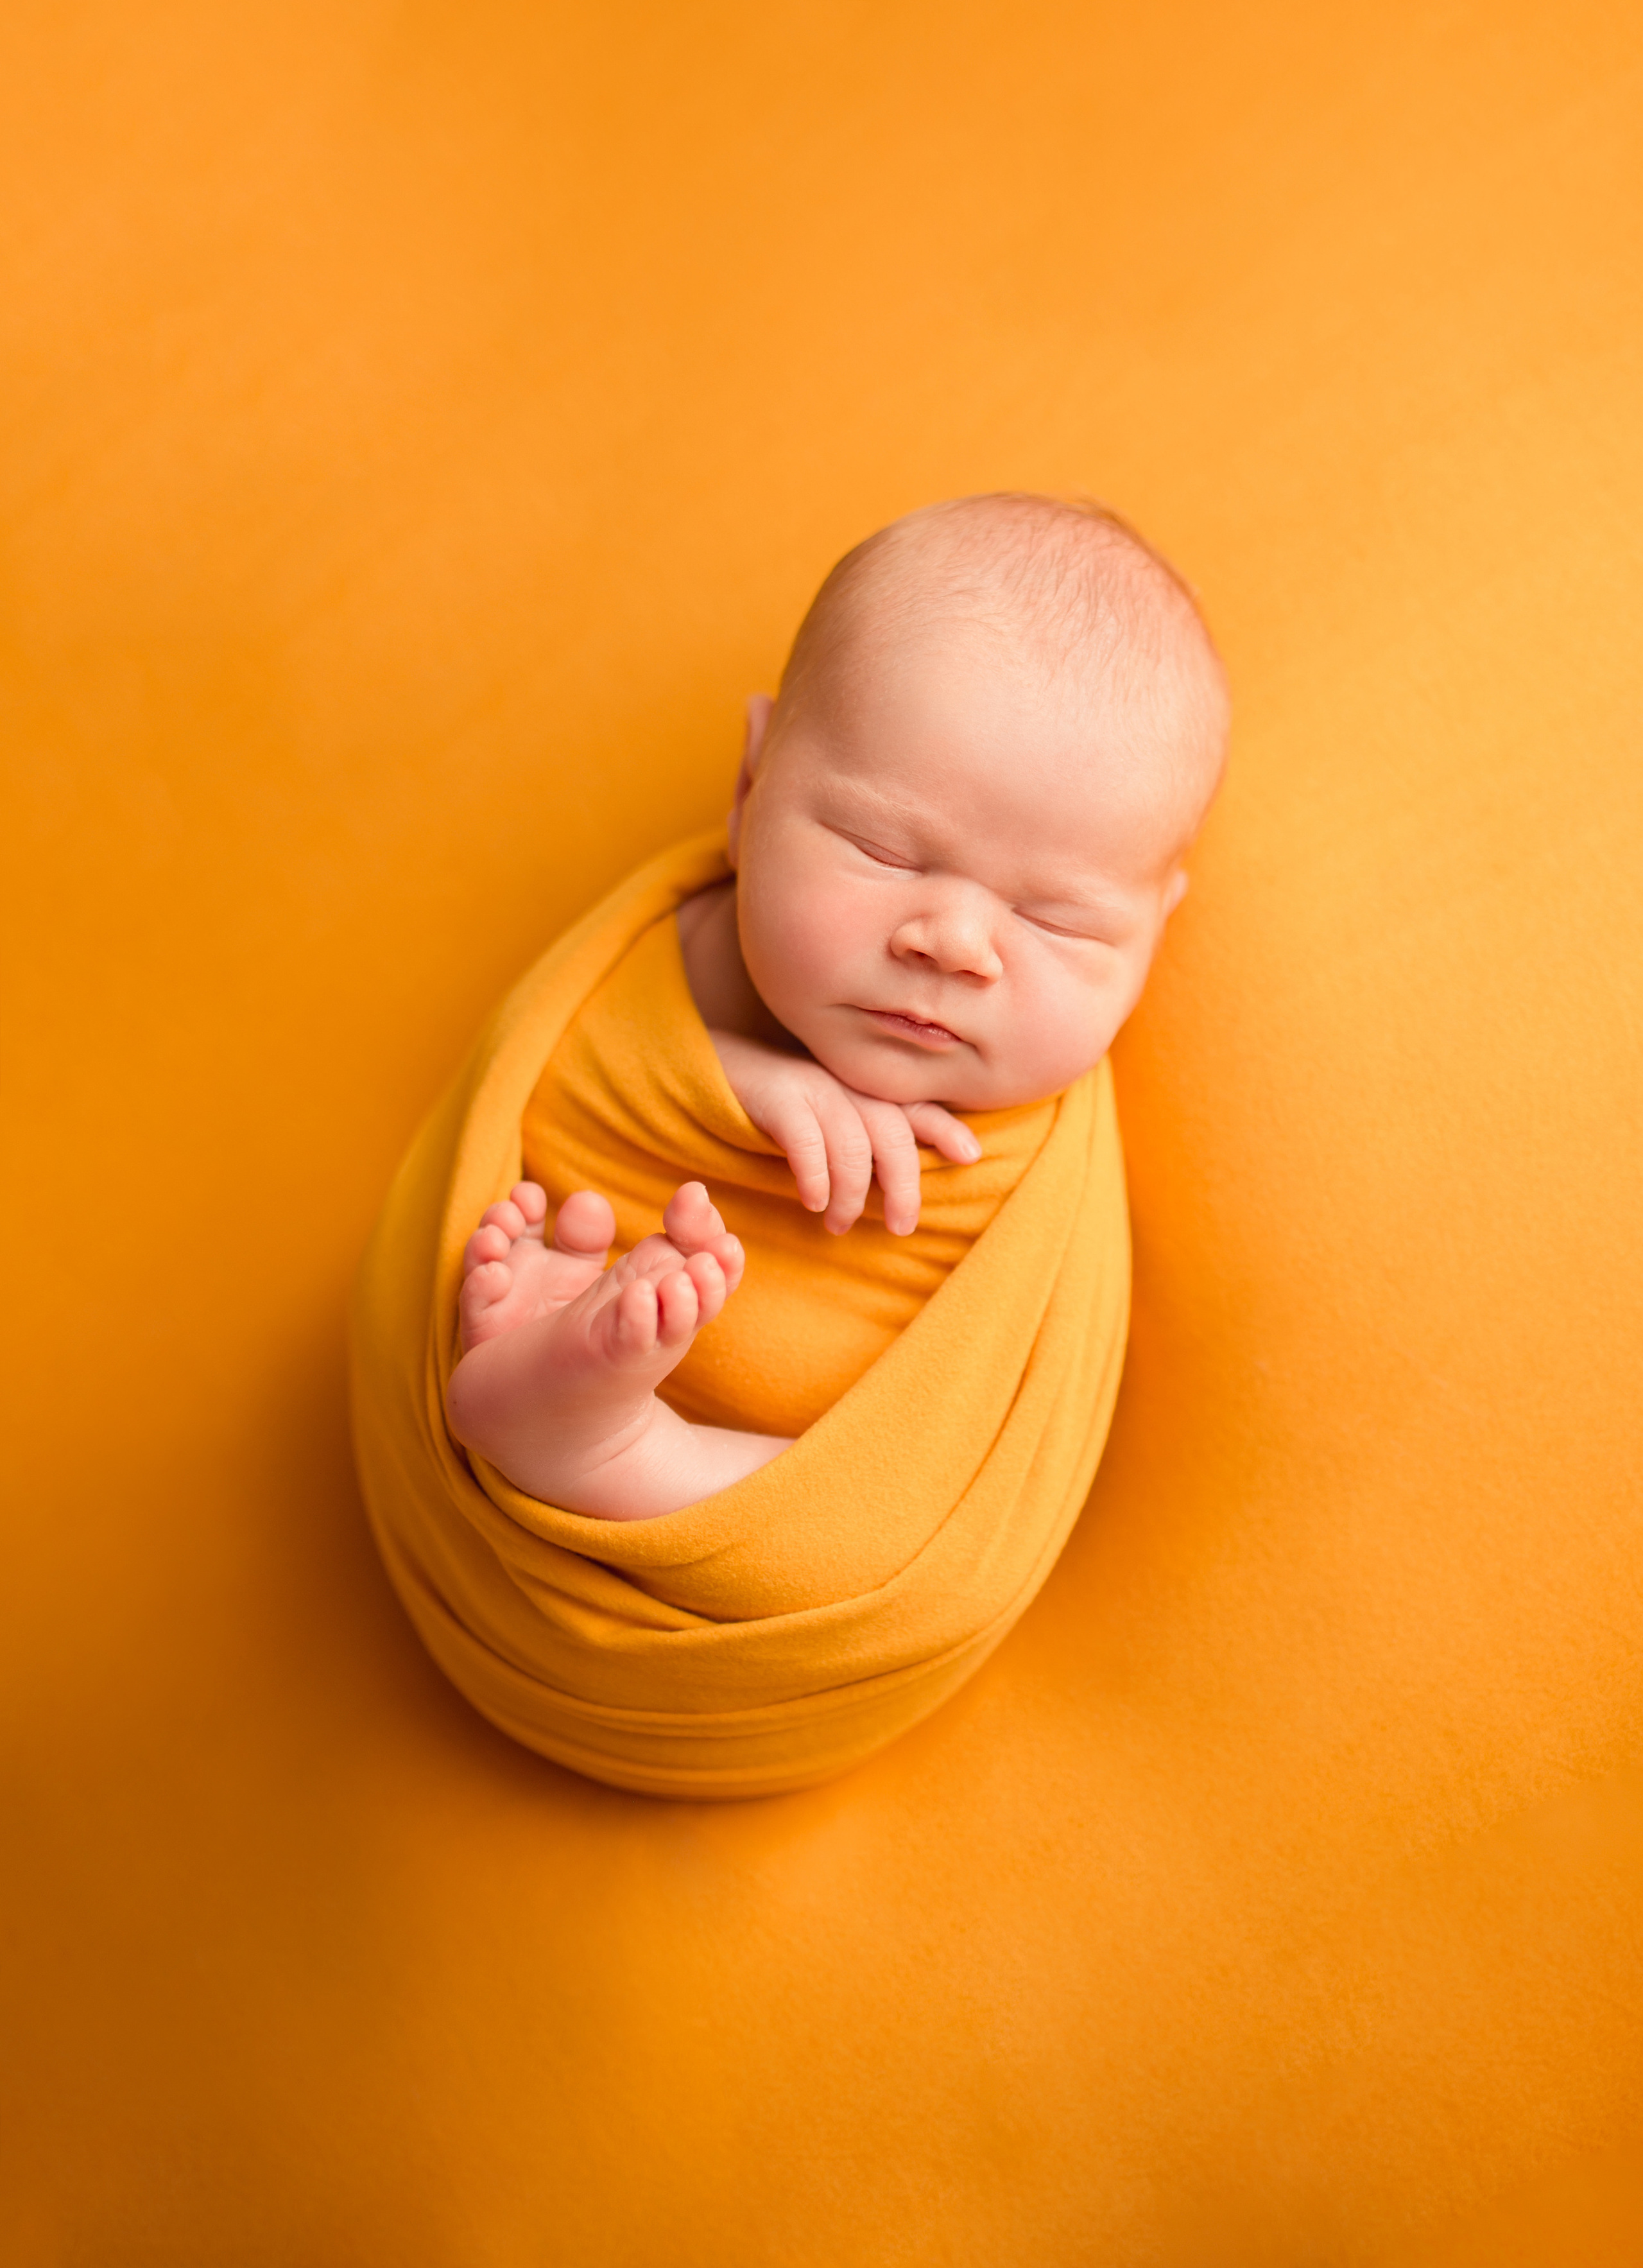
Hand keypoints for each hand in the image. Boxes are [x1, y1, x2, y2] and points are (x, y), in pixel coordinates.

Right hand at [708, 1029, 980, 1234]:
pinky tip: (812, 1201)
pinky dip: (815, 1176)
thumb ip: (862, 1136)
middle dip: (904, 1184)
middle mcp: (843, 1083)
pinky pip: (807, 1140)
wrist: (708, 1066)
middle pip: (892, 1132)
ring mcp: (811, 1087)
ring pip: (853, 1144)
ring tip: (839, 1225)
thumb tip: (897, 1185)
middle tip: (901, 1227)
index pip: (911, 1108)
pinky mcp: (777, 1096)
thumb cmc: (772, 1104)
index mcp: (860, 1088)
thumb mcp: (826, 1117)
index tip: (971, 1156)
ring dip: (853, 1194)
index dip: (944, 1129)